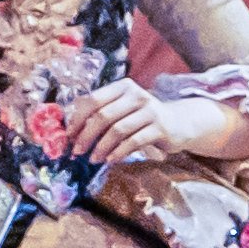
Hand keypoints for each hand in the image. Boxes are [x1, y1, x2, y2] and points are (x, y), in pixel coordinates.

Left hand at [56, 79, 196, 167]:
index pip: (93, 100)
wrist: (179, 123)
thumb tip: (71, 129)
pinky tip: (110, 160)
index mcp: (122, 87)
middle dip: (86, 136)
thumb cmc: (142, 118)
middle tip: (77, 151)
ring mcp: (150, 111)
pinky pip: (134, 141)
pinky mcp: (160, 128)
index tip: (69, 136)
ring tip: (93, 159)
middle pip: (103, 116)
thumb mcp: (122, 110)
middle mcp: (136, 95)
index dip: (78, 118)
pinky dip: (118, 152)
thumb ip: (101, 114)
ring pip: (118, 130)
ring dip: (101, 147)